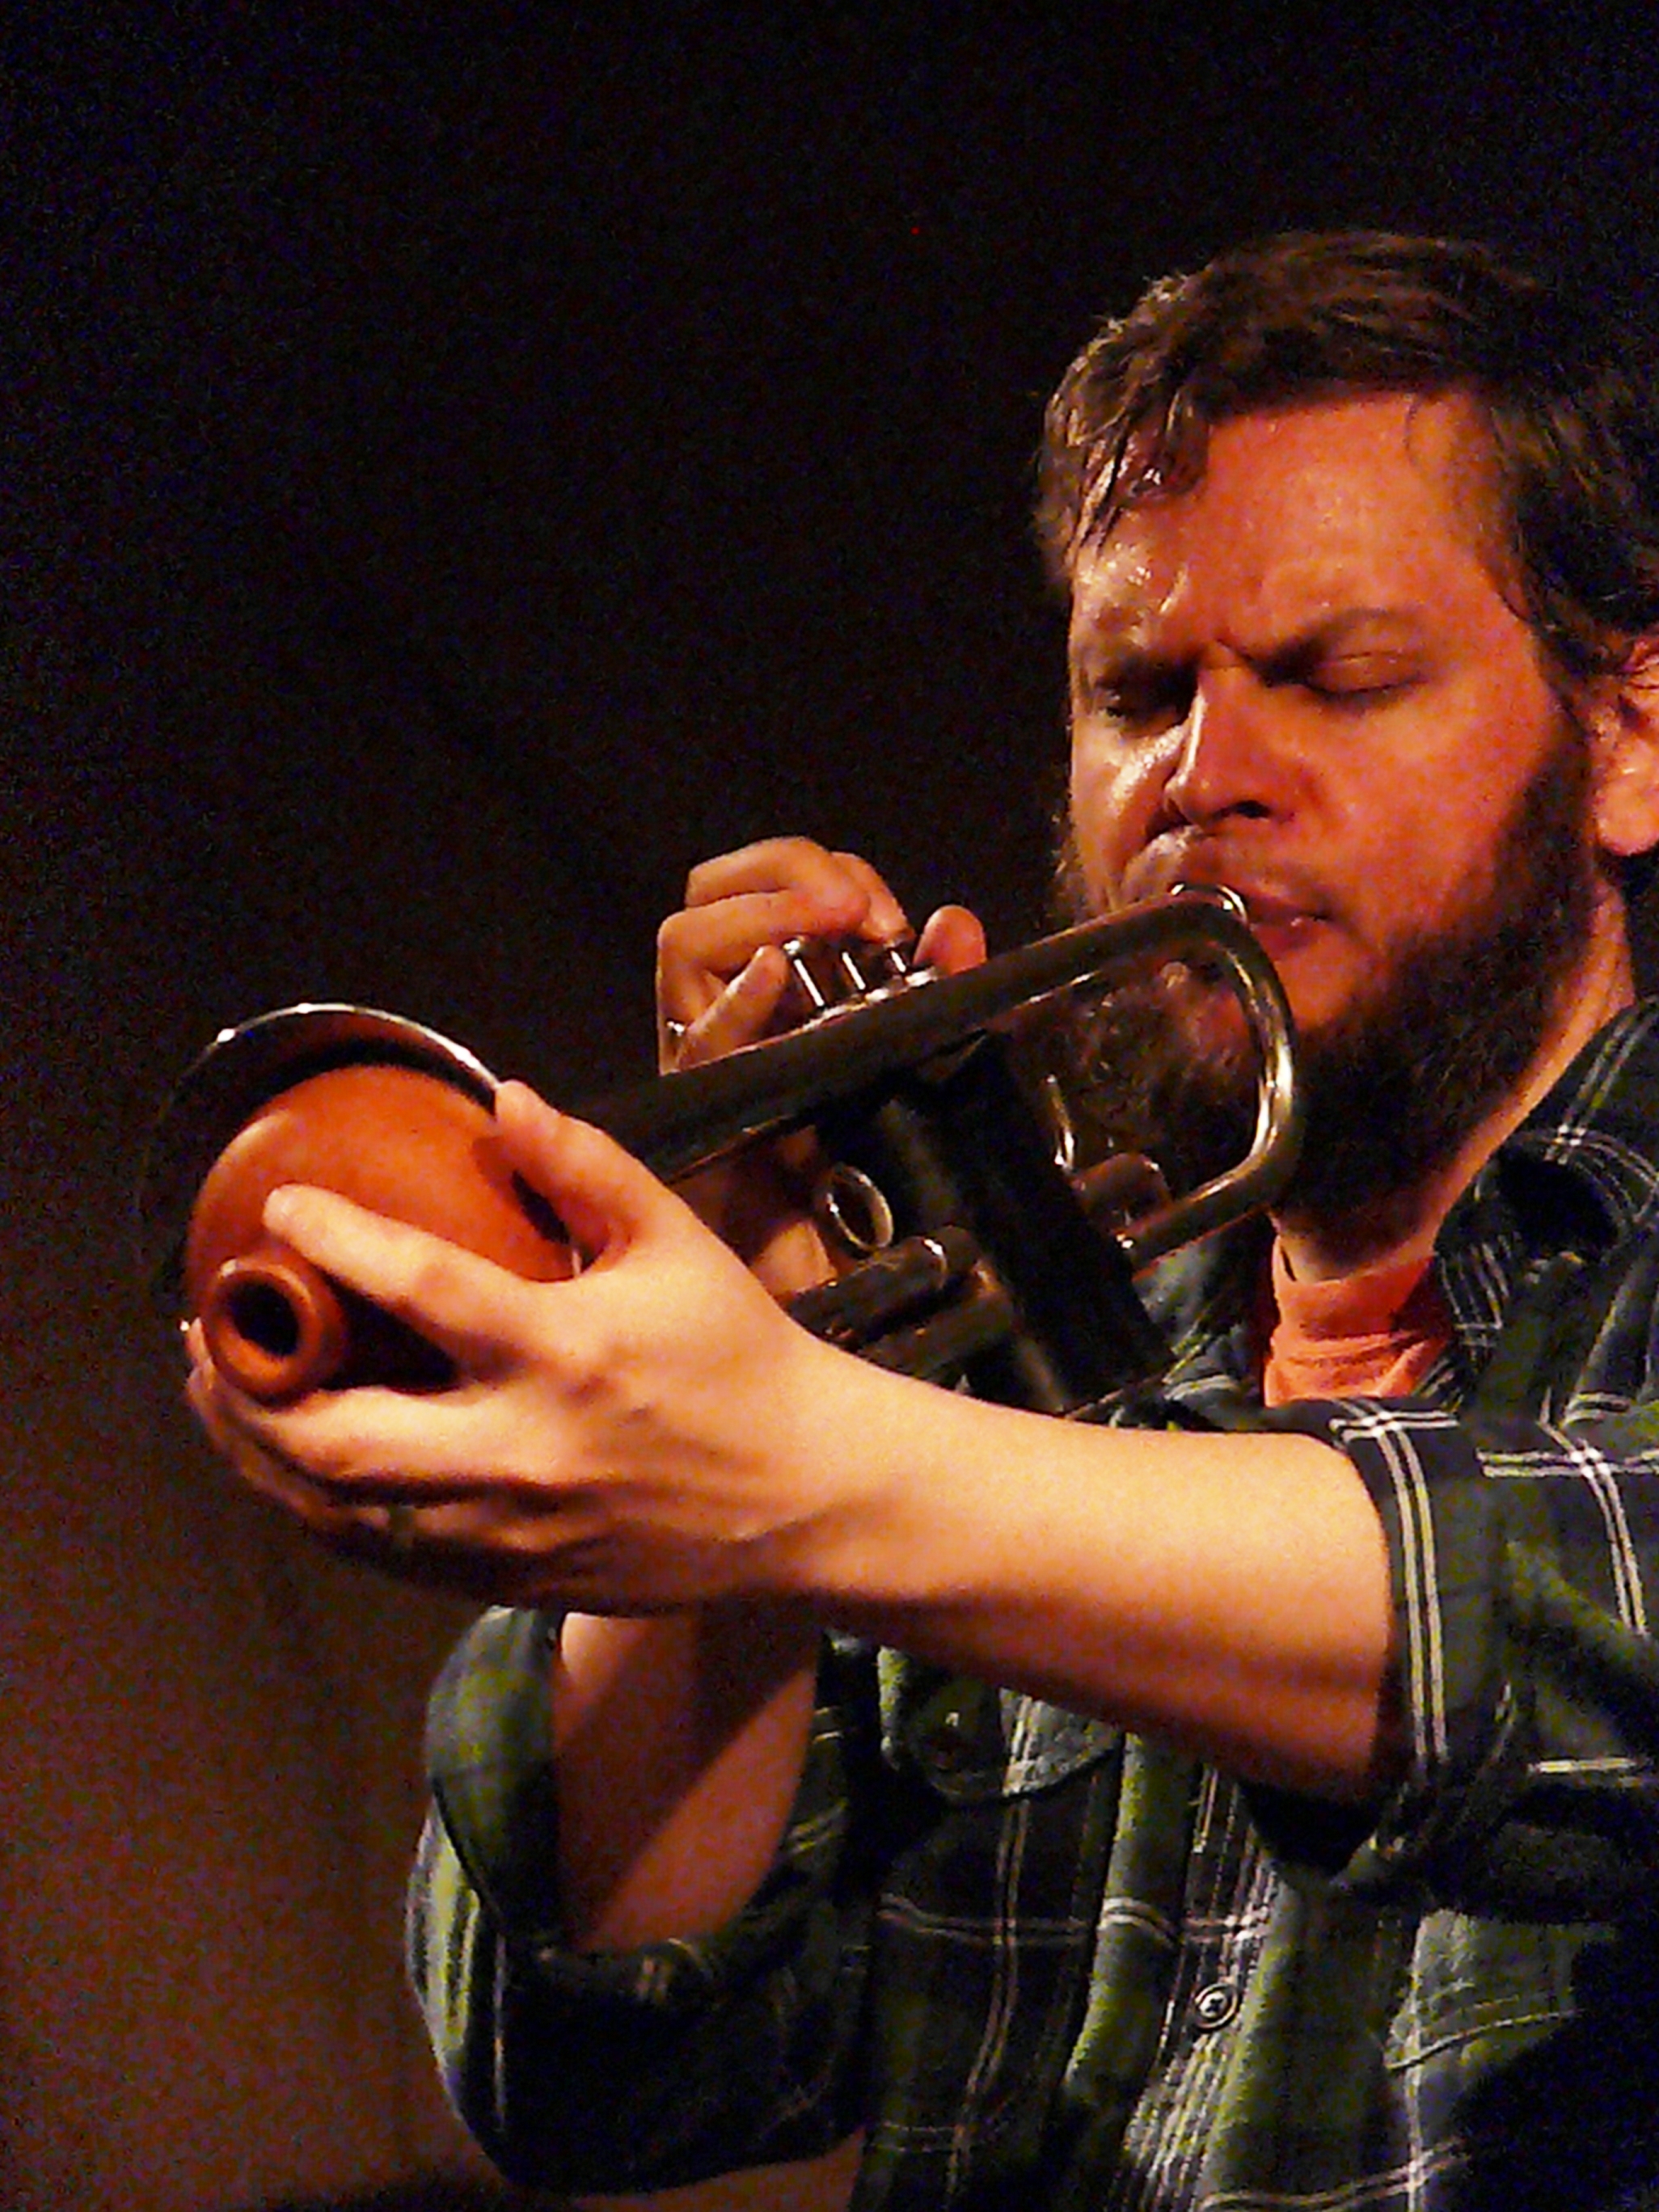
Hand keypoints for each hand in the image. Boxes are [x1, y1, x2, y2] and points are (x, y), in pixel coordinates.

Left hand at [187, 1080, 872, 1611]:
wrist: (804, 1494)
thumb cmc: (739, 1353)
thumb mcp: (676, 1240)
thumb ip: (586, 1166)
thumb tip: (501, 1099)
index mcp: (565, 1352)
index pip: (420, 1288)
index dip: (335, 1244)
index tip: (281, 1212)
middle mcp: (522, 1452)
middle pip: (338, 1439)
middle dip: (248, 1389)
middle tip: (208, 1334)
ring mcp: (507, 1532)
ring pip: (341, 1511)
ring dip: (258, 1456)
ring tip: (218, 1398)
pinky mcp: (507, 1582)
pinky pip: (382, 1554)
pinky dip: (318, 1509)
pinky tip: (292, 1466)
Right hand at [656, 837, 985, 1290]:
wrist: (840, 1280)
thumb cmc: (866, 1183)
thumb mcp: (916, 1068)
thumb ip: (936, 993)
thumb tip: (955, 921)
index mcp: (778, 991)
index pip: (764, 888)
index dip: (818, 872)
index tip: (890, 913)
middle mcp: (727, 1011)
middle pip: (709, 895)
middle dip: (781, 871)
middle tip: (852, 907)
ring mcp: (705, 1057)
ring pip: (686, 942)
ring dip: (761, 913)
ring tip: (829, 926)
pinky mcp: (697, 1111)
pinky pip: (699, 1042)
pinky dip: (737, 1001)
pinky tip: (773, 978)